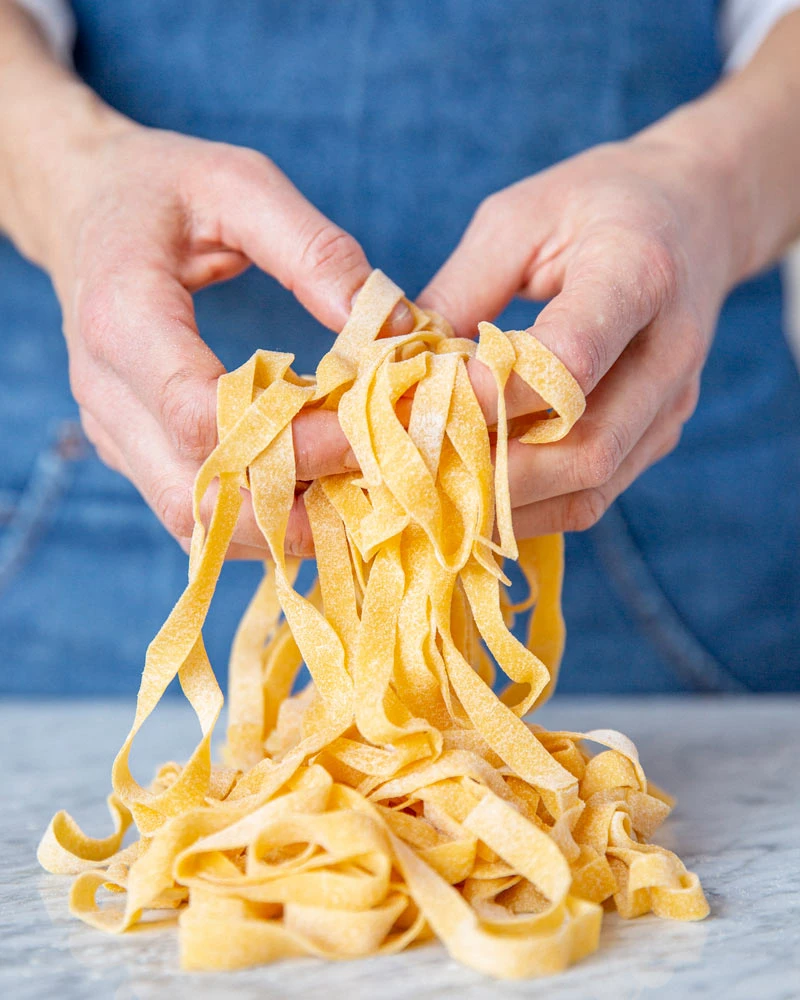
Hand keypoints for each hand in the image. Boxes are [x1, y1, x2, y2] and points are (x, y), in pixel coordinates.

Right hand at [37, 118, 409, 556]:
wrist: (82, 208)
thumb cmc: (160, 189)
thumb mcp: (239, 183)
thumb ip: (314, 249)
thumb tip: (395, 325)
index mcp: (123, 318)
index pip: (203, 417)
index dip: (294, 438)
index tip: (369, 426)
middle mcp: (106, 391)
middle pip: (197, 495)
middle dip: (295, 502)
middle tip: (374, 477)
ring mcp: (112, 429)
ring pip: (194, 521)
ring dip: (280, 524)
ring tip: (353, 495)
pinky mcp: (131, 449)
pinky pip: (194, 509)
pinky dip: (258, 515)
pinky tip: (314, 489)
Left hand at [416, 132, 742, 537]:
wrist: (697, 214)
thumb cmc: (595, 204)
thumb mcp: (517, 219)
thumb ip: (460, 291)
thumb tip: (396, 368)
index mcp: (639, 273)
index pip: (569, 361)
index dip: (490, 396)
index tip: (419, 405)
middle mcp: (670, 351)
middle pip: (586, 448)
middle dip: (491, 474)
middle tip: (413, 474)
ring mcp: (671, 404)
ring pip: (590, 488)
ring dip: (506, 504)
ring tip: (433, 497)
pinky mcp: (658, 435)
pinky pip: (592, 495)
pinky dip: (530, 508)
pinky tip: (475, 498)